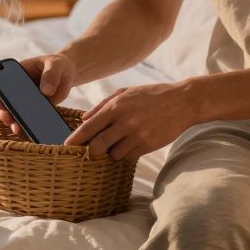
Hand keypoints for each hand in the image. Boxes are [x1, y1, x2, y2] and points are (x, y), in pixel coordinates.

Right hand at [0, 52, 77, 135]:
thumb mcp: (55, 65)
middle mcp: (15, 89)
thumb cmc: (57, 65)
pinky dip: (28, 127)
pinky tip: (32, 132)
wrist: (66, 73)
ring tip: (19, 128)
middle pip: (3, 103)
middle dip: (3, 112)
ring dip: (14, 122)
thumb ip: (50, 75)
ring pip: (14, 114)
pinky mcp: (34, 111)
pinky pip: (28, 121)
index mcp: (15, 74)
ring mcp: (24, 101)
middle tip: (8, 119)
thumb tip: (46, 91)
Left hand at [64, 81, 198, 161]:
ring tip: (119, 143)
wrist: (182, 102)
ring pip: (114, 154)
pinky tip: (132, 144)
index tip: (66, 146)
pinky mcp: (148, 145)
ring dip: (112, 152)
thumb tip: (84, 119)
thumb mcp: (125, 92)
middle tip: (91, 151)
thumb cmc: (151, 95)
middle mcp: (124, 121)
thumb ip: (103, 105)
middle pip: (97, 146)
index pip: (88, 128)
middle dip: (91, 151)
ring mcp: (137, 135)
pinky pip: (129, 157)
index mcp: (116, 106)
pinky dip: (127, 154)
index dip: (75, 139)